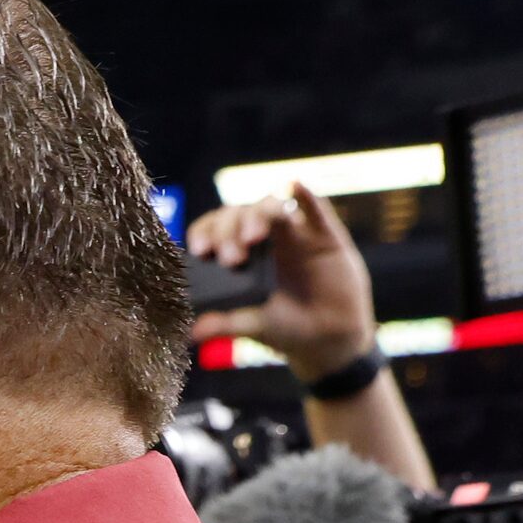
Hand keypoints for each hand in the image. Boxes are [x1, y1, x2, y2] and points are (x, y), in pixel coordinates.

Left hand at [185, 181, 376, 381]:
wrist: (329, 337)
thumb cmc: (285, 328)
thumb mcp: (253, 326)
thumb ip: (225, 324)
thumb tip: (192, 332)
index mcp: (237, 255)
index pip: (212, 231)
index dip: (204, 233)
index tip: (201, 250)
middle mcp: (261, 239)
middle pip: (238, 214)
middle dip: (229, 231)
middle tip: (232, 258)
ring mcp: (292, 233)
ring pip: (270, 206)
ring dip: (258, 215)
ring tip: (255, 237)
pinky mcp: (323, 234)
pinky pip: (314, 207)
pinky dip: (304, 194)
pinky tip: (295, 186)